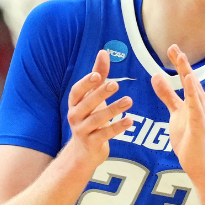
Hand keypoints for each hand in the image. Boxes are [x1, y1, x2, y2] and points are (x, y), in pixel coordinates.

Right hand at [64, 49, 132, 168]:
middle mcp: (75, 116)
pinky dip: (117, 128)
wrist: (83, 152)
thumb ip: (98, 75)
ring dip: (113, 109)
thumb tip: (103, 52)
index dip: (86, 84)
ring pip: (97, 119)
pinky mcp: (92, 144)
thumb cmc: (89, 119)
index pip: (76, 92)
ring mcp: (82, 131)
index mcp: (74, 104)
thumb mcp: (92, 97)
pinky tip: (130, 120)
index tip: (98, 76)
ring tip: (129, 100)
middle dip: (100, 94)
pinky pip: (104, 135)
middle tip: (115, 84)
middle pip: (87, 104)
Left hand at [150, 44, 204, 177]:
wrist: (196, 162)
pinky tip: (188, 81)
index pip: (185, 77)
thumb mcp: (175, 112)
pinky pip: (195, 106)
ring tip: (180, 58)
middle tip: (173, 46)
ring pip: (193, 90)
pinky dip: (192, 93)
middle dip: (182, 63)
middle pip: (190, 79)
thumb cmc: (188, 138)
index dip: (179, 62)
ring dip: (187, 73)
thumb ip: (167, 95)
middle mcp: (200, 104)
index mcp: (193, 100)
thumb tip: (156, 77)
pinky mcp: (199, 124)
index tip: (171, 47)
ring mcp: (201, 113)